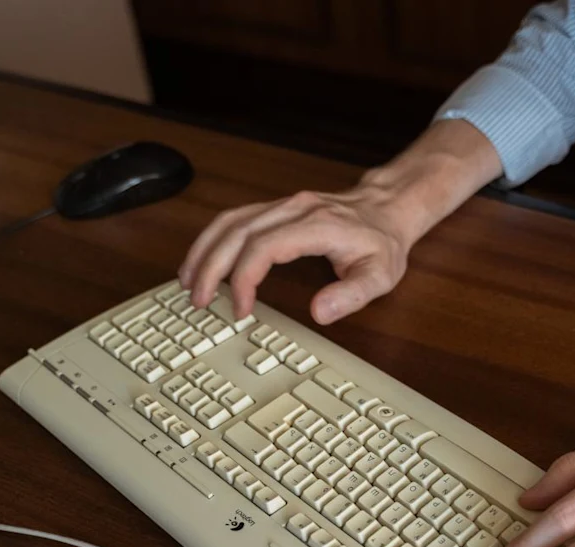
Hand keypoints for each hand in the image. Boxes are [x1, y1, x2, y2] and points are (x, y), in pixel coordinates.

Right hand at [177, 118, 503, 324]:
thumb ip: (351, 295)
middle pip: (236, 232)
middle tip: (197, 301)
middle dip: (210, 267)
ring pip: (228, 221)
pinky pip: (234, 220)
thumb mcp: (380, 275)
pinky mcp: (275, 209)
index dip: (244, 278)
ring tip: (186, 282)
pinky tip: (202, 261)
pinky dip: (212, 240)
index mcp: (316, 224)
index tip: (240, 309)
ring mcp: (281, 205)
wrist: (387, 208)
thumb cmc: (382, 243)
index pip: (263, 247)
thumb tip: (319, 312)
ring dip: (203, 251)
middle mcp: (293, 209)